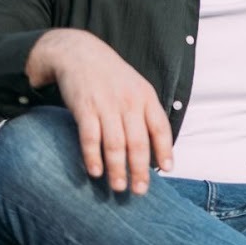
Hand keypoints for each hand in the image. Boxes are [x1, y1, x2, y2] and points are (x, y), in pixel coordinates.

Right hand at [25, 28, 173, 193]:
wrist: (79, 53)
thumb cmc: (112, 77)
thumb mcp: (137, 88)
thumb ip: (146, 114)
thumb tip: (157, 149)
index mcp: (146, 97)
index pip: (160, 128)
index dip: (165, 150)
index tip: (166, 170)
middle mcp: (129, 102)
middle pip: (138, 142)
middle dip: (140, 169)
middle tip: (140, 191)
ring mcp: (106, 105)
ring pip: (115, 144)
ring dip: (117, 169)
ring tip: (118, 187)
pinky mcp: (84, 107)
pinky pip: (90, 137)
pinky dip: (93, 156)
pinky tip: (95, 172)